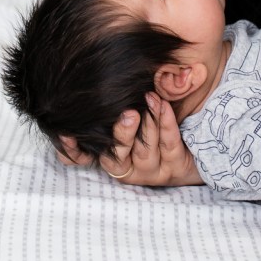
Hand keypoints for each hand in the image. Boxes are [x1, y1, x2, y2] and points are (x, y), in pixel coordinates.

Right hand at [59, 92, 202, 186]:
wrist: (194, 141)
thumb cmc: (152, 120)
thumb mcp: (130, 112)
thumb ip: (110, 107)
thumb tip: (80, 89)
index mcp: (111, 156)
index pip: (83, 159)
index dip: (73, 150)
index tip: (66, 134)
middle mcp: (127, 169)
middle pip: (117, 155)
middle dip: (122, 133)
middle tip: (128, 114)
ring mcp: (151, 171)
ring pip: (145, 149)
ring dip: (148, 122)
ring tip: (150, 98)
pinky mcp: (175, 169)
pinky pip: (169, 144)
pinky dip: (166, 122)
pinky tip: (163, 105)